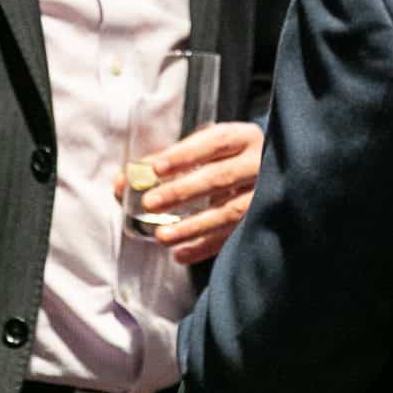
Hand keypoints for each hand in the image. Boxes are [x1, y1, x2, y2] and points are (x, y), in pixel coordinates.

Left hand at [124, 121, 263, 264]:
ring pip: (230, 212)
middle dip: (182, 191)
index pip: (214, 142)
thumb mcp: (204, 149)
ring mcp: (265, 195)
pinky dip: (205, 247)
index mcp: (243, 137)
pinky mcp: (262, 221)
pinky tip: (180, 255)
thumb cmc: (226, 158)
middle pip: (220, 177)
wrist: (270, 172)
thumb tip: (122, 184)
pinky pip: (233, 237)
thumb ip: (166, 163)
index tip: (156, 168)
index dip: (185, 155)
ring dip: (193, 226)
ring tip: (161, 236)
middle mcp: (258, 163)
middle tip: (149, 203)